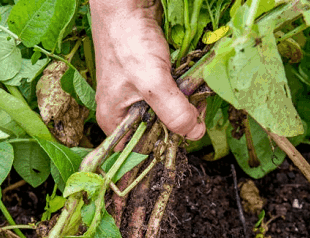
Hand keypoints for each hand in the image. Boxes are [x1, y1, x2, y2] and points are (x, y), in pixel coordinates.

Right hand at [90, 0, 205, 139]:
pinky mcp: (150, 80)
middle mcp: (123, 112)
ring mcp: (136, 95)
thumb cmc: (129, 41)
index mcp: (113, 121)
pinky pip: (170, 95)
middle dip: (179, 122)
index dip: (165, 147)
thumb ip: (174, 112)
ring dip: (184, 105)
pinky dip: (183, 91)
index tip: (186, 135)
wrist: (127, 3)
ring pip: (167, 113)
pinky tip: (190, 82)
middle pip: (157, 132)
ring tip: (194, 94)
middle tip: (196, 109)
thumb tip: (196, 133)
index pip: (141, 150)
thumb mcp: (153, 83)